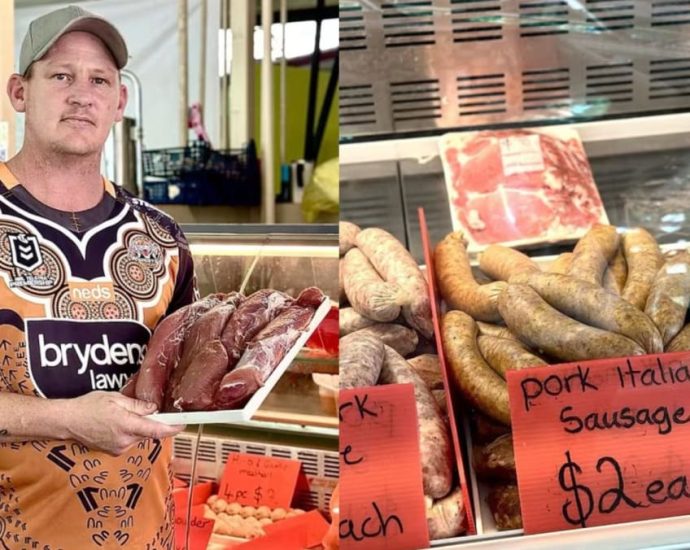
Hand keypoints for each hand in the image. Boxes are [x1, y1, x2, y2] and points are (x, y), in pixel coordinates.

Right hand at [63, 391, 184, 455]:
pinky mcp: (113, 451)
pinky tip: (118, 423)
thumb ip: (137, 405)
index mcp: (127, 425)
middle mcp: (125, 440)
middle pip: (149, 433)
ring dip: (139, 427)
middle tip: (148, 410)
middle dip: (153, 423)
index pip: (156, 430)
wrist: (68, 421)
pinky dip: (130, 432)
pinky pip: (129, 440)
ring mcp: (119, 448)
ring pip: (139, 437)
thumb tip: (153, 409)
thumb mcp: (116, 398)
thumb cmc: (89, 406)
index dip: (172, 428)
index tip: (183, 424)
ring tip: (124, 415)